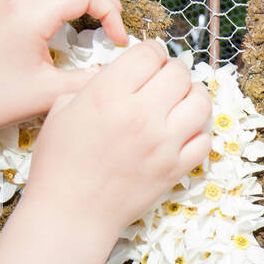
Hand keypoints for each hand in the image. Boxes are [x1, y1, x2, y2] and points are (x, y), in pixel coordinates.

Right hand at [23, 42, 211, 239]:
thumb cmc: (59, 162)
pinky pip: (204, 141)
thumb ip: (92, 84)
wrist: (71, 212)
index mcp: (108, 94)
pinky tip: (182, 133)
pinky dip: (197, 133)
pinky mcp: (175, 169)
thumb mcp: (62, 109)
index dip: (151, 51)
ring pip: (201, 103)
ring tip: (180, 101)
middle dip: (173, 71)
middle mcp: (141, 115)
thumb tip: (120, 74)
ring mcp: (163, 144)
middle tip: (164, 79)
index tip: (149, 58)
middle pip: (179, 74)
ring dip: (193, 96)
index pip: (149, 53)